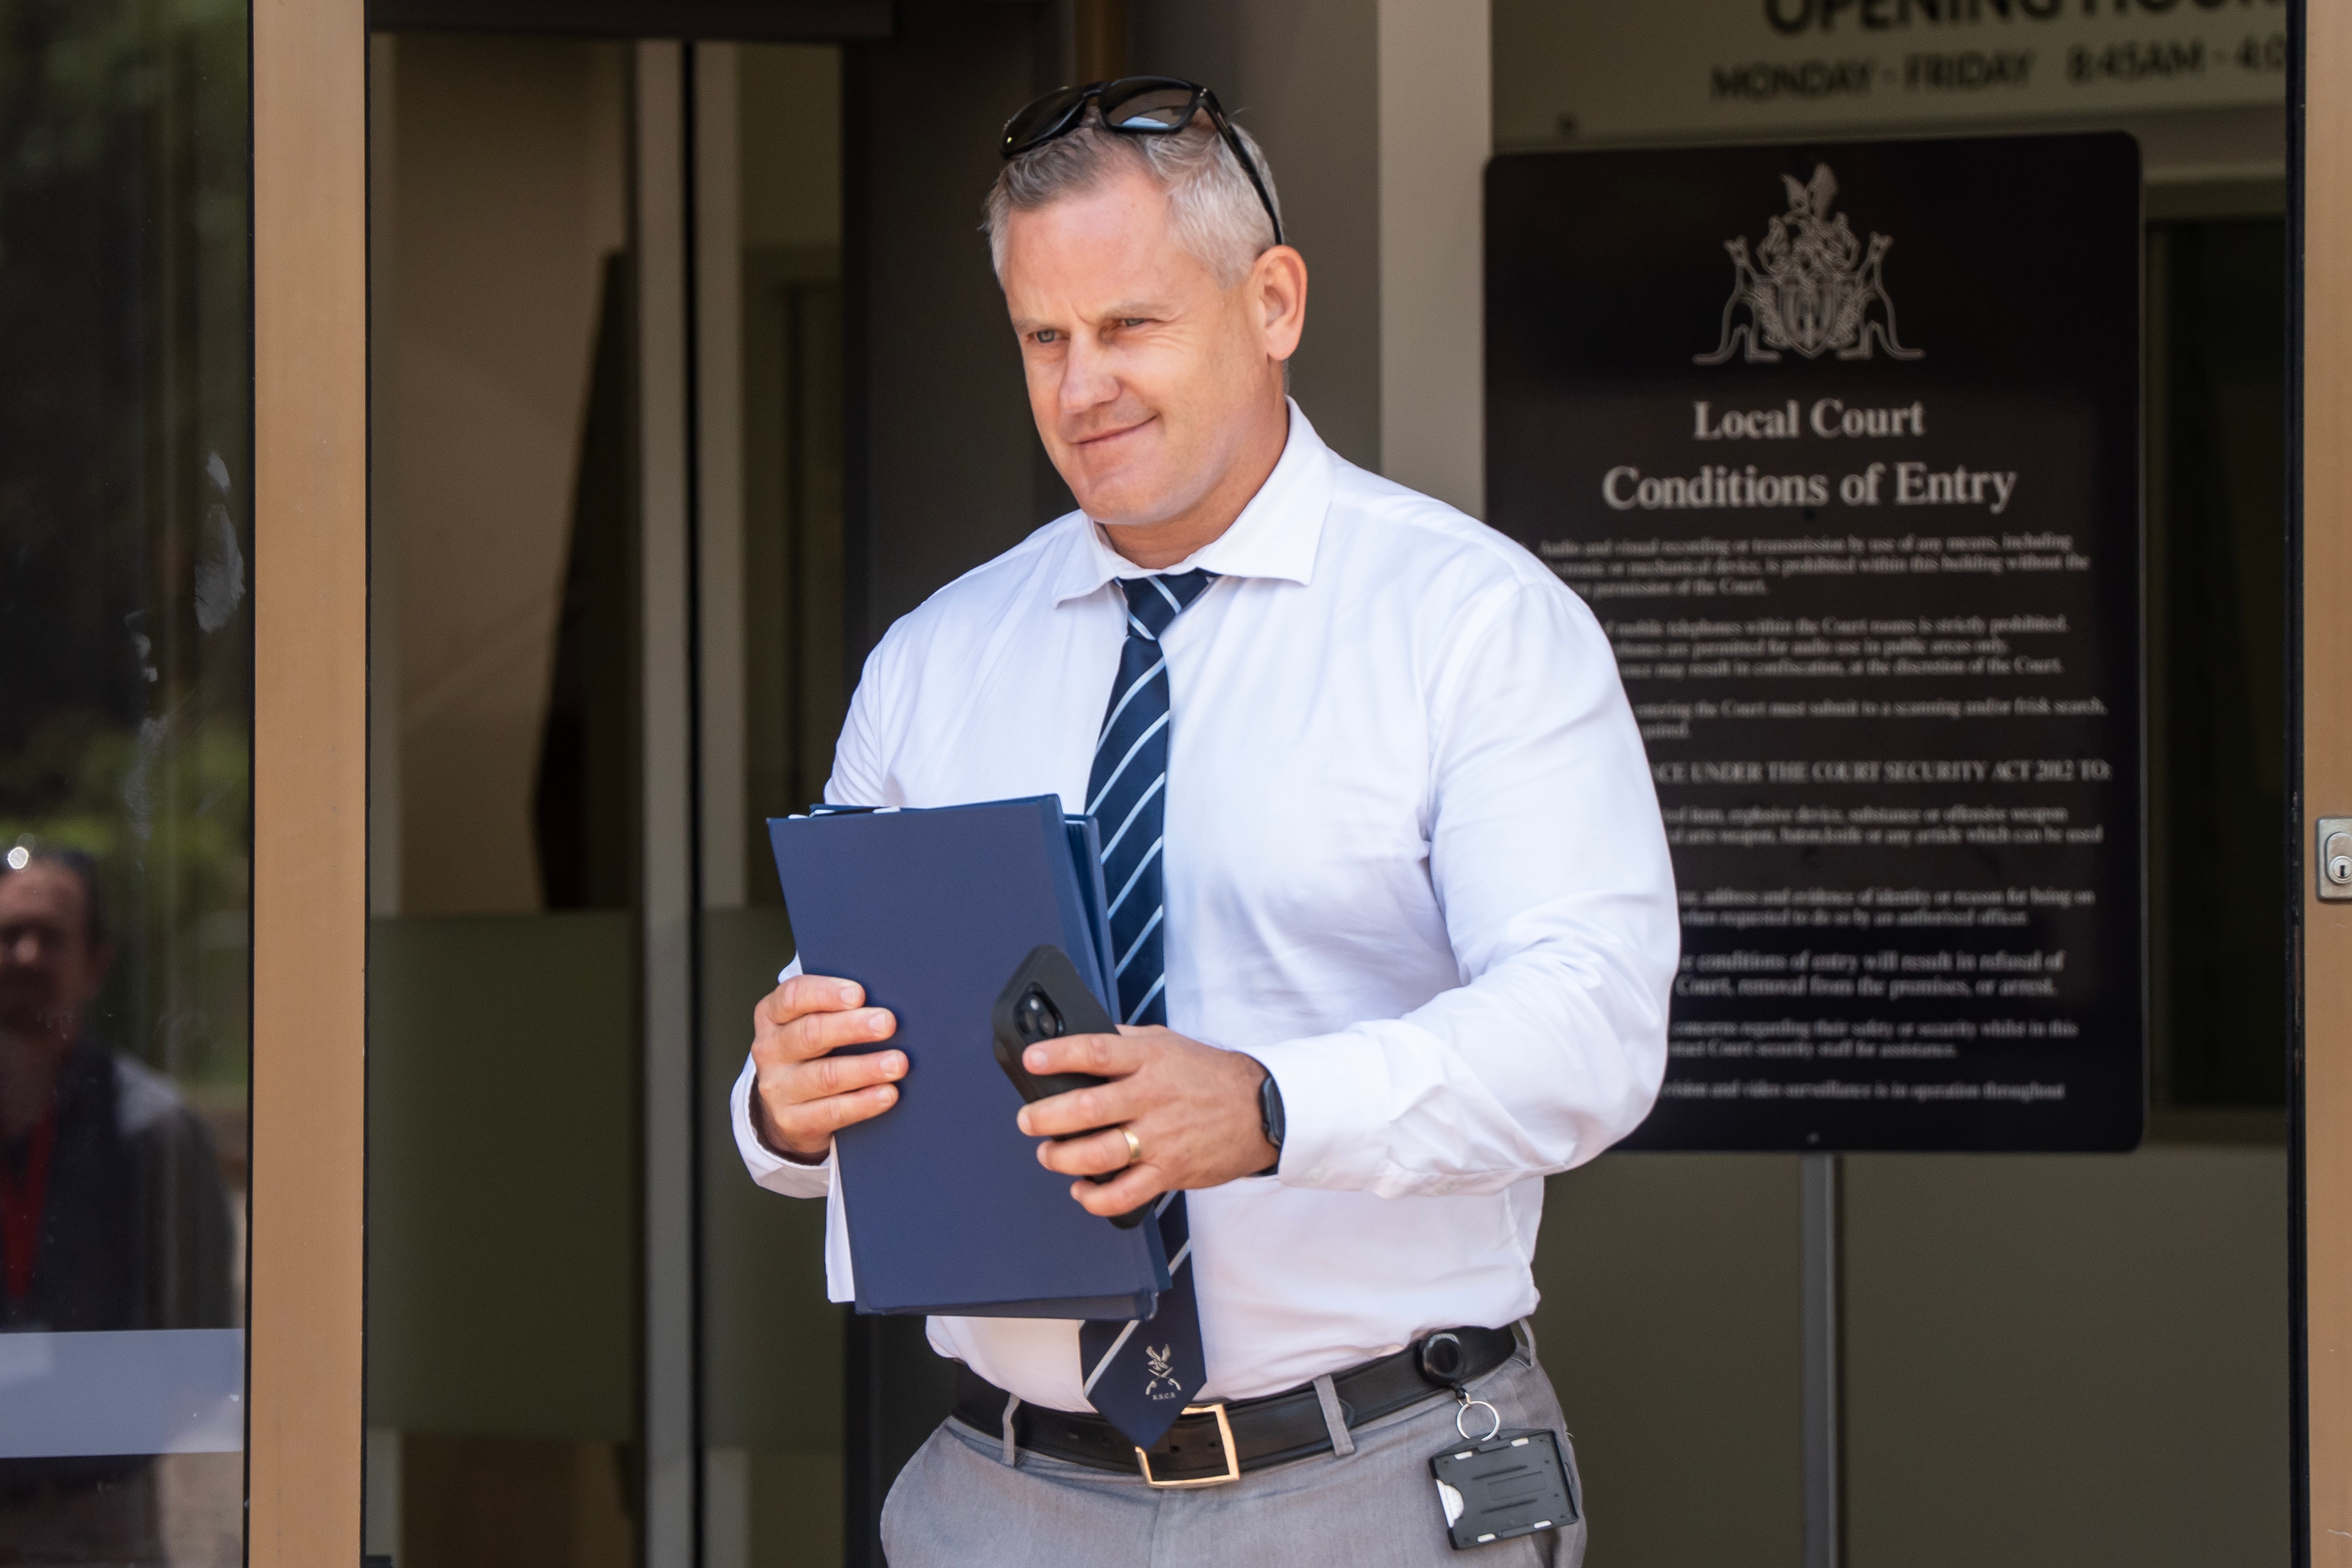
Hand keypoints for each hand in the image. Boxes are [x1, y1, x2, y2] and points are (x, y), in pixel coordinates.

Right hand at [748, 974, 903, 1160]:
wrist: (791, 1108)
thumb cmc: (814, 1051)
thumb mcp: (813, 1023)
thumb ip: (838, 1009)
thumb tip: (884, 1002)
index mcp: (773, 1015)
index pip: (793, 996)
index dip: (826, 993)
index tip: (859, 994)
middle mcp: (770, 1050)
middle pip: (811, 1033)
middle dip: (853, 1027)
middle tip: (887, 1023)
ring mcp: (778, 1088)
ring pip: (825, 1075)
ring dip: (866, 1068)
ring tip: (897, 1063)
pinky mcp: (792, 1121)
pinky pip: (832, 1111)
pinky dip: (864, 1102)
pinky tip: (887, 1093)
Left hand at [1013, 1026, 1276, 1216]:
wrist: (1260, 1108)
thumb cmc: (1208, 1075)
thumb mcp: (1167, 1042)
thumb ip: (1125, 1041)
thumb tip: (1081, 1036)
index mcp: (1149, 1060)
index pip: (1096, 1053)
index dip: (1058, 1055)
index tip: (1032, 1060)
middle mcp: (1152, 1098)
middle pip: (1087, 1108)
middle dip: (1046, 1117)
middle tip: (1028, 1120)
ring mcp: (1161, 1138)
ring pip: (1099, 1154)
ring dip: (1062, 1158)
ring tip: (1048, 1154)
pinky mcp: (1170, 1171)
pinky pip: (1124, 1194)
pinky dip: (1095, 1198)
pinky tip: (1081, 1190)